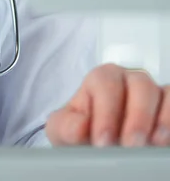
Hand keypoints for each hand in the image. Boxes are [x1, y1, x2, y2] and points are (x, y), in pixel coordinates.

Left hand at [46, 64, 169, 146]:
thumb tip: (80, 126)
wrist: (95, 145)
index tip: (103, 141)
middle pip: (139, 85)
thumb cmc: (81, 131)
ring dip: (160, 120)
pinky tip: (165, 142)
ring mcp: (154, 95)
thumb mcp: (65, 129)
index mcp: (102, 79)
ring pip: (163, 94)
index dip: (105, 112)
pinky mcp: (169, 110)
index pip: (105, 83)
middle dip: (135, 117)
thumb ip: (66, 125)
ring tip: (151, 145)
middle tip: (130, 145)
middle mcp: (130, 81)